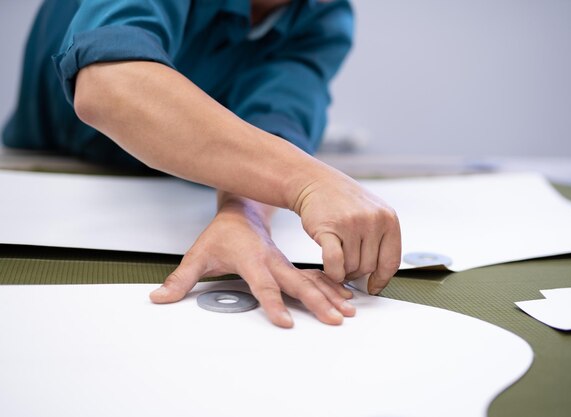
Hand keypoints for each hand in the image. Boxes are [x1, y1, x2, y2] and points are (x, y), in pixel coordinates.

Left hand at [150, 192, 354, 327]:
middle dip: (318, 302)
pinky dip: (332, 287)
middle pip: (298, 284)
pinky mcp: (292, 265)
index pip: (263, 285)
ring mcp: (286, 263)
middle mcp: (274, 261)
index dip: (273, 304)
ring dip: (331, 295)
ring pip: (312, 280)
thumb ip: (181, 279)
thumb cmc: (222, 234)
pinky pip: (316, 277)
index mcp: (252, 259)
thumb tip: (159, 298)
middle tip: (334, 318)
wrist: (241, 211)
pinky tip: (346, 298)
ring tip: (348, 311)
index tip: (285, 322)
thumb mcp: (198, 255)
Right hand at [293, 172, 401, 294]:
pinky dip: (332, 272)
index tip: (373, 286)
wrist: (316, 183)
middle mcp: (373, 220)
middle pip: (369, 267)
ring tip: (337, 257)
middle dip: (356, 272)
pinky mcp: (329, 228)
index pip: (391, 261)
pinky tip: (329, 268)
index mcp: (389, 219)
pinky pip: (334, 264)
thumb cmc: (343, 202)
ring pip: (351, 267)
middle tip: (346, 264)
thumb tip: (379, 278)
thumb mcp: (372, 215)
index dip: (381, 279)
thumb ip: (380, 242)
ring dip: (342, 270)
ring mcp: (352, 224)